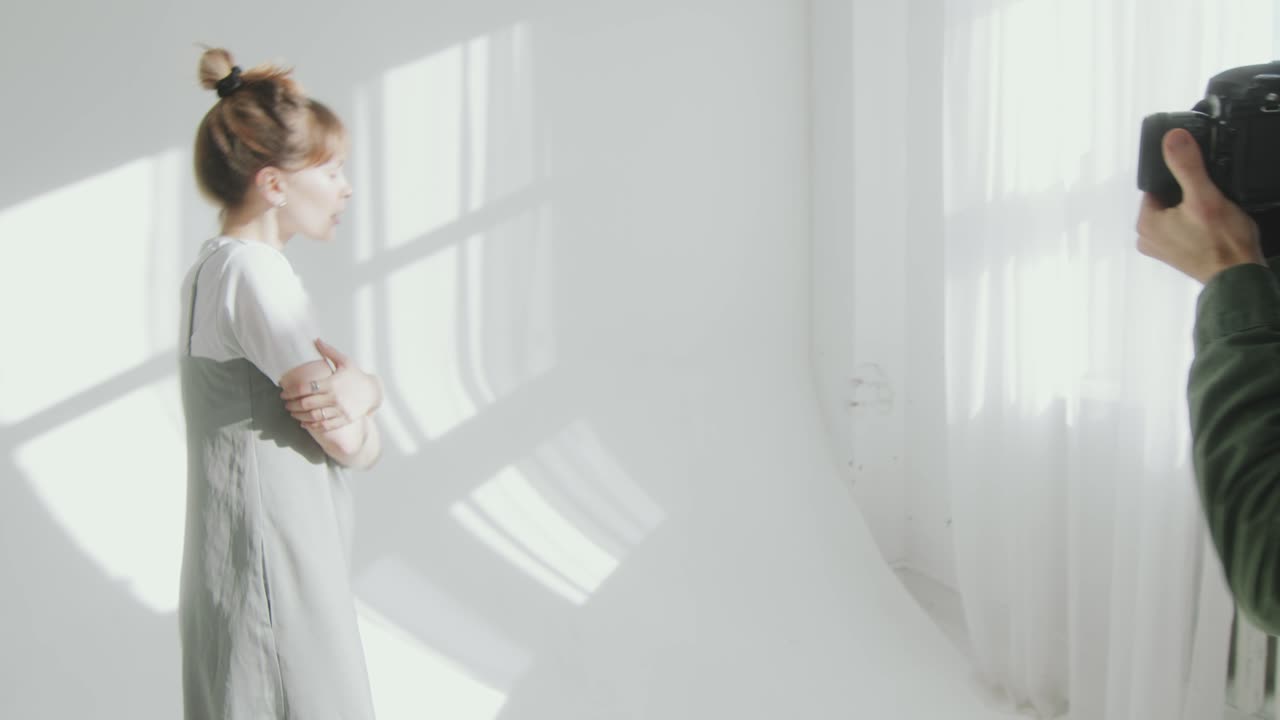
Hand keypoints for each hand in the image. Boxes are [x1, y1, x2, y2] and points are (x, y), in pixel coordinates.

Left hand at [280, 339, 383, 431]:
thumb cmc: (356, 375)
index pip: (305, 388)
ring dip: (299, 416)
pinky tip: (304, 423)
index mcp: (332, 383)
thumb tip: (316, 339)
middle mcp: (335, 398)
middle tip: (285, 404)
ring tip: (292, 413)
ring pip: (313, 416)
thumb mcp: (345, 361)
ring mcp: (340, 410)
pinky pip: (324, 426)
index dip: (290, 391)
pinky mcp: (344, 419)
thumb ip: (329, 351)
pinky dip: (312, 426)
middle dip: (292, 405)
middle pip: (306, 404)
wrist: (373, 392)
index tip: (283, 393)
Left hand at [1136, 128, 1264, 283]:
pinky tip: (1213, 227)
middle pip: (1168, 198)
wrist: (1239, 277)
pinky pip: (1185, 229)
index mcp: (1145, 223)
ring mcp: (1163, 248)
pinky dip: (1197, 224)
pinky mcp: (1178, 255)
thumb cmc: (1223, 243)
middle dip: (1189, 194)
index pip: (1157, 184)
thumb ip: (1186, 166)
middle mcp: (1147, 238)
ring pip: (1178, 213)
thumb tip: (1172, 138)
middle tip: (1210, 202)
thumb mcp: (1204, 196)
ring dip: (1195, 209)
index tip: (1199, 182)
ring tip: (1213, 217)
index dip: (1179, 178)